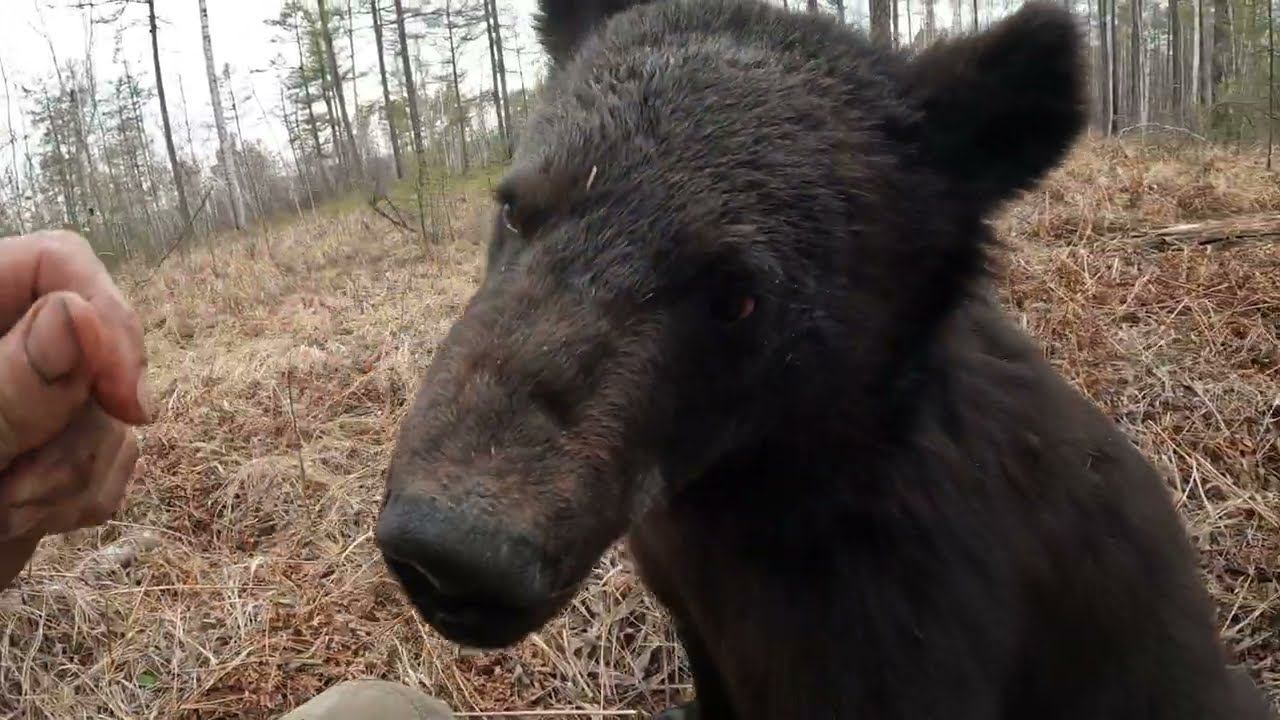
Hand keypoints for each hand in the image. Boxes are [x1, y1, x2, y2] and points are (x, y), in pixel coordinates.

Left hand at [0, 231, 151, 585]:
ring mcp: (27, 400)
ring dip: (74, 475)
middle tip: (21, 488)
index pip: (55, 263)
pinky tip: (29, 521)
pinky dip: (82, 498)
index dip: (104, 318)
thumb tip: (77, 315)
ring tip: (7, 514)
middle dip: (79, 428)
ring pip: (109, 410)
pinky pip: (114, 457)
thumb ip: (8, 388)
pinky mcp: (52, 450)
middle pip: (97, 347)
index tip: (125, 401)